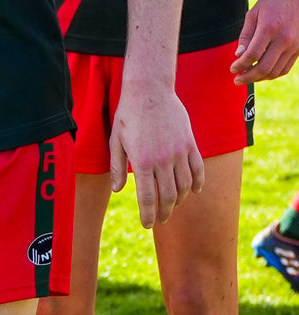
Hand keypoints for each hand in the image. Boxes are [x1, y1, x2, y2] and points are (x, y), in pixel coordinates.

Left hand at [108, 83, 203, 227]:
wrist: (149, 89)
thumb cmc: (128, 114)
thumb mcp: (116, 140)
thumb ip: (116, 166)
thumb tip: (118, 190)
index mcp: (141, 161)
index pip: (147, 199)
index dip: (148, 215)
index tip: (147, 225)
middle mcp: (162, 160)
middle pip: (168, 197)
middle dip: (164, 213)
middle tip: (160, 220)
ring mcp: (179, 152)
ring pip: (185, 186)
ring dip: (179, 200)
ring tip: (172, 205)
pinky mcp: (190, 144)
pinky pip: (198, 170)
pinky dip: (198, 184)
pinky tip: (193, 191)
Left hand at [230, 0, 298, 82]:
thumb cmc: (271, 2)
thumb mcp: (253, 14)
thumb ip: (245, 36)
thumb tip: (238, 55)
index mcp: (269, 28)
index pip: (252, 55)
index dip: (240, 65)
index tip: (232, 69)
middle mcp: (284, 39)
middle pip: (265, 67)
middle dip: (248, 77)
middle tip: (237, 80)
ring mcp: (295, 45)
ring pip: (276, 71)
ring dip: (260, 78)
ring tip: (248, 77)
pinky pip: (285, 68)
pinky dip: (273, 74)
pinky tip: (262, 73)